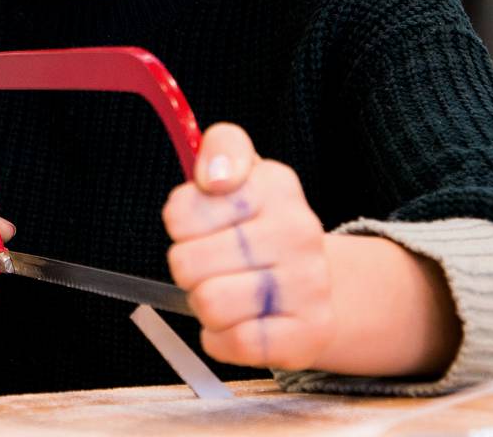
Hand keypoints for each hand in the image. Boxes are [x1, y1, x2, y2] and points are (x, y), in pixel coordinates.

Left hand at [162, 124, 333, 370]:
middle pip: (186, 261)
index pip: (183, 208)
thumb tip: (212, 177)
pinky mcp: (310, 331)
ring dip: (205, 304)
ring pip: (209, 303)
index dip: (179, 220)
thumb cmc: (257, 227)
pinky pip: (235, 342)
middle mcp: (298, 229)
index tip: (200, 222)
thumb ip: (220, 149)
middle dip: (188, 267)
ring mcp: (309, 282)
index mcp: (275, 184)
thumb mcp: (239, 173)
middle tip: (212, 264)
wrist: (313, 282)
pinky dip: (223, 338)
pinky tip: (240, 321)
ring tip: (228, 291)